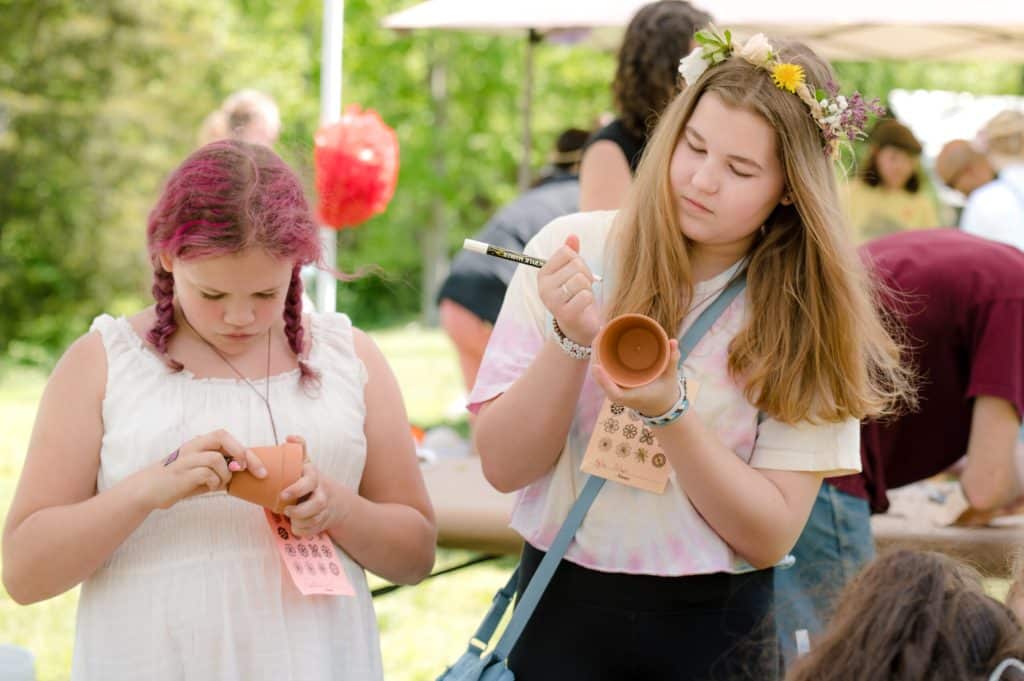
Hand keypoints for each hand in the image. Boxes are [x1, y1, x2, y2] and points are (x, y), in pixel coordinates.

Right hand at [140, 429, 266, 510]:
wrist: (148, 490)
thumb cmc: (179, 481)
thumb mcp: (202, 471)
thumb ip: (221, 468)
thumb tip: (247, 471)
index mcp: (199, 443)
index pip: (226, 437)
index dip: (245, 451)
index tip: (259, 469)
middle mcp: (192, 446)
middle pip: (222, 437)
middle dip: (242, 455)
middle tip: (246, 471)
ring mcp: (186, 459)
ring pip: (216, 459)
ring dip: (224, 475)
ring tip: (217, 484)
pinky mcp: (181, 473)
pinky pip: (207, 474)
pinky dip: (214, 483)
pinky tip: (208, 488)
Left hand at [278, 435, 350, 536]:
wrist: (337, 501)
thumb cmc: (312, 480)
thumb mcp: (308, 464)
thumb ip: (300, 449)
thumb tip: (289, 437)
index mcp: (314, 478)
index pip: (309, 482)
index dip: (296, 489)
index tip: (283, 495)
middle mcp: (322, 493)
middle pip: (316, 504)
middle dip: (299, 510)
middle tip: (286, 510)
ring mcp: (324, 509)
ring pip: (314, 519)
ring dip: (300, 521)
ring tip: (290, 516)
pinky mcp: (323, 521)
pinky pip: (312, 530)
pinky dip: (302, 530)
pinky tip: (296, 525)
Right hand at [538, 235, 600, 345]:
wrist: (578, 327)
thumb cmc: (576, 297)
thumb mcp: (572, 274)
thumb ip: (572, 255)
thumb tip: (573, 236)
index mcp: (543, 274)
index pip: (565, 252)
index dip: (578, 260)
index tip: (577, 273)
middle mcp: (543, 287)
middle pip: (575, 265)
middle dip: (586, 275)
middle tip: (583, 288)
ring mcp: (552, 301)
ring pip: (581, 279)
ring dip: (588, 288)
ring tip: (583, 297)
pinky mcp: (565, 314)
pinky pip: (585, 296)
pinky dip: (589, 301)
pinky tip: (583, 307)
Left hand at [591, 339, 683, 416]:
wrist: (660, 405)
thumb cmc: (665, 392)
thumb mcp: (670, 378)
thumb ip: (672, 360)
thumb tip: (673, 341)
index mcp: (631, 396)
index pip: (613, 392)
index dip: (603, 381)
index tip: (596, 367)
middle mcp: (619, 394)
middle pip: (599, 378)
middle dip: (596, 356)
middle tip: (600, 334)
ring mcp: (614, 388)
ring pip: (599, 373)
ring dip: (597, 354)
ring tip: (600, 333)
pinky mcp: (614, 383)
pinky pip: (602, 371)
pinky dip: (600, 357)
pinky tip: (600, 342)